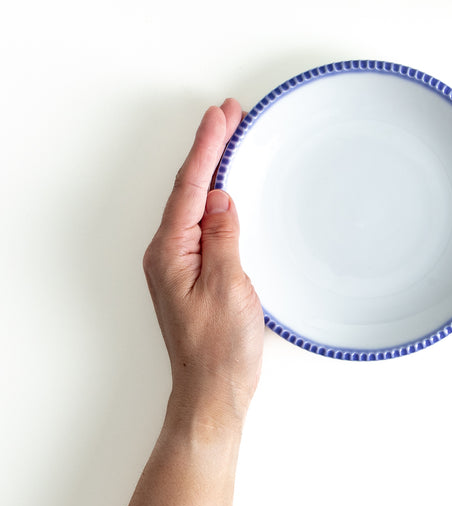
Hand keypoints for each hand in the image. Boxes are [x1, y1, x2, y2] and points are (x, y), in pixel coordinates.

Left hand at [143, 98, 264, 429]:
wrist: (214, 391)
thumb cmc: (220, 349)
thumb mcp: (228, 287)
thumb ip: (222, 238)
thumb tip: (219, 197)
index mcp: (171, 252)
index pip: (190, 187)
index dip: (207, 148)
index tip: (221, 117)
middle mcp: (169, 253)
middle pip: (188, 188)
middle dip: (209, 148)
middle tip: (228, 115)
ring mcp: (180, 262)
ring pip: (195, 202)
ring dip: (212, 167)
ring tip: (228, 137)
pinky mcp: (195, 270)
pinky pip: (203, 221)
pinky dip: (215, 195)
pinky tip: (225, 187)